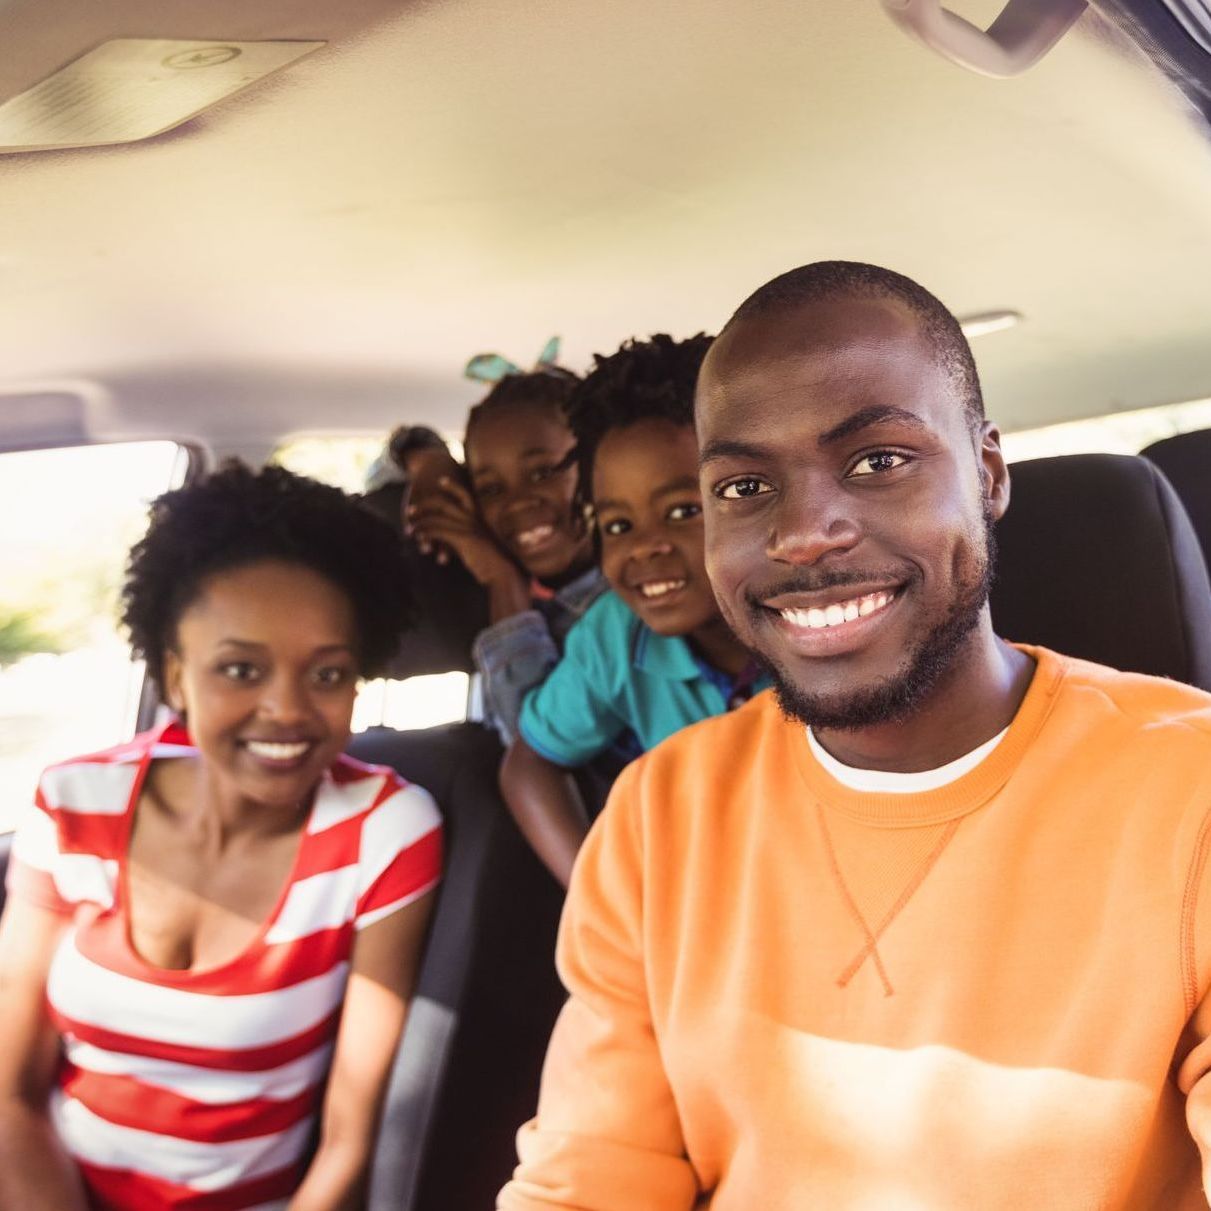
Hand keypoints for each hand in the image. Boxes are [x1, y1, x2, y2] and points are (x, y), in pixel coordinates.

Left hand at [406, 477, 523, 589]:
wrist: (502, 572)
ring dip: (419, 523)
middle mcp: (474, 518)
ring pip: (436, 518)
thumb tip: (451, 539)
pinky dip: (424, 534)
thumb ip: (467, 536)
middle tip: (410, 510)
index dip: (452, 486)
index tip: (440, 481)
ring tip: (409, 529)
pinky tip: (417, 538)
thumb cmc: (493, 561)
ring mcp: (468, 527)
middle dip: (424, 505)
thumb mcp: (480, 544)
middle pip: (443, 503)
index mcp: (480, 516)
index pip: (465, 494)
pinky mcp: (462, 539)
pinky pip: (437, 531)